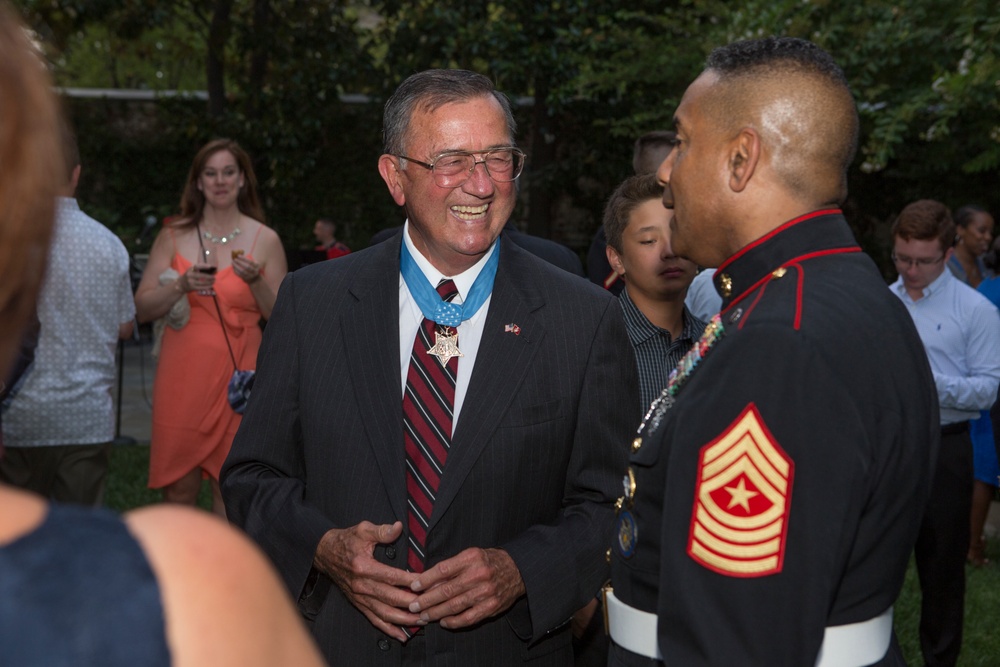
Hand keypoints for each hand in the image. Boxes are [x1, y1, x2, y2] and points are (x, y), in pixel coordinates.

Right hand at [184, 265, 214, 291]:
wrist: (180, 285)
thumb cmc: (188, 276)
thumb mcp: (191, 271)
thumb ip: (198, 269)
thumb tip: (210, 268)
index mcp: (190, 270)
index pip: (197, 266)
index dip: (203, 266)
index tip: (210, 266)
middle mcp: (190, 275)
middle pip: (202, 276)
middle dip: (210, 277)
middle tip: (214, 277)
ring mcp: (191, 282)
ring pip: (203, 282)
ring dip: (210, 282)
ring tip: (213, 281)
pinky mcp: (192, 287)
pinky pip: (202, 287)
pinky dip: (207, 287)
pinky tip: (211, 286)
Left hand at [232, 254, 261, 284]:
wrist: (254, 278)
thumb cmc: (252, 267)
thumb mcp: (252, 263)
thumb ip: (247, 260)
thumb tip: (238, 255)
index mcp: (257, 266)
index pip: (250, 262)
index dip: (244, 258)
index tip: (238, 255)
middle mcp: (255, 271)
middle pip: (247, 267)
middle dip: (240, 262)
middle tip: (234, 259)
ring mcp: (250, 276)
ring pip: (242, 271)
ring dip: (236, 266)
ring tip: (232, 263)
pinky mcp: (246, 279)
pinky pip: (240, 275)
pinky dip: (236, 271)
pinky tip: (233, 267)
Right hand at [313, 521, 420, 640]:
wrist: (325, 553)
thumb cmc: (346, 540)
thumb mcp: (363, 530)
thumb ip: (381, 531)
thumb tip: (398, 527)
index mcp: (364, 567)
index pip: (392, 576)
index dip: (410, 581)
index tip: (426, 583)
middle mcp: (361, 585)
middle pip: (391, 598)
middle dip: (412, 604)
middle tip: (430, 605)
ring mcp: (359, 597)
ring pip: (384, 613)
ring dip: (404, 620)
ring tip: (422, 620)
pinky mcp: (358, 604)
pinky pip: (374, 620)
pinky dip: (388, 629)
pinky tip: (402, 635)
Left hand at [408, 547, 524, 629]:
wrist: (517, 569)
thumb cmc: (489, 561)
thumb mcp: (471, 555)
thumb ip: (452, 567)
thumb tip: (428, 581)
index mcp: (472, 558)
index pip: (443, 569)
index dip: (426, 579)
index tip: (414, 586)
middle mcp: (479, 574)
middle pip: (447, 590)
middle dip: (427, 600)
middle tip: (414, 605)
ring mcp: (486, 592)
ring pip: (455, 605)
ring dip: (437, 612)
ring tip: (424, 616)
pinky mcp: (492, 606)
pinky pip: (469, 618)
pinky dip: (454, 622)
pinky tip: (444, 622)